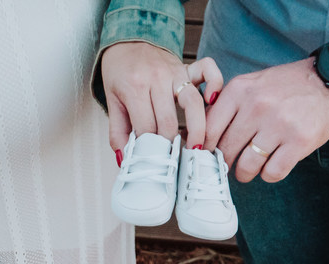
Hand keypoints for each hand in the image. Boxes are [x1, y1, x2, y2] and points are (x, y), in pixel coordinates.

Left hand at [100, 42, 223, 153]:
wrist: (129, 37)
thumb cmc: (121, 71)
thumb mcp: (112, 101)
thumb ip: (117, 132)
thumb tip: (126, 160)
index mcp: (134, 88)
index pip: (146, 127)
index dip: (150, 148)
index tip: (154, 161)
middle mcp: (156, 79)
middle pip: (168, 121)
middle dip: (171, 145)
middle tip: (174, 160)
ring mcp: (175, 72)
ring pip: (192, 103)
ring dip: (197, 129)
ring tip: (198, 149)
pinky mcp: (188, 67)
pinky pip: (209, 71)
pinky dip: (215, 85)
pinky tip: (213, 103)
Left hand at [204, 59, 328, 182]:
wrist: (326, 81)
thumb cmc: (283, 87)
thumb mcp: (250, 85)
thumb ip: (225, 106)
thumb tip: (198, 135)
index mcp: (240, 90)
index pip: (209, 129)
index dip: (205, 150)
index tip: (207, 158)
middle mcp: (257, 106)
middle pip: (227, 150)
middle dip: (226, 164)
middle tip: (230, 165)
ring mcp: (279, 124)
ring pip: (247, 166)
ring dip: (245, 173)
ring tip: (249, 169)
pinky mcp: (299, 141)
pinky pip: (272, 172)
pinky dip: (268, 175)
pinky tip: (271, 166)